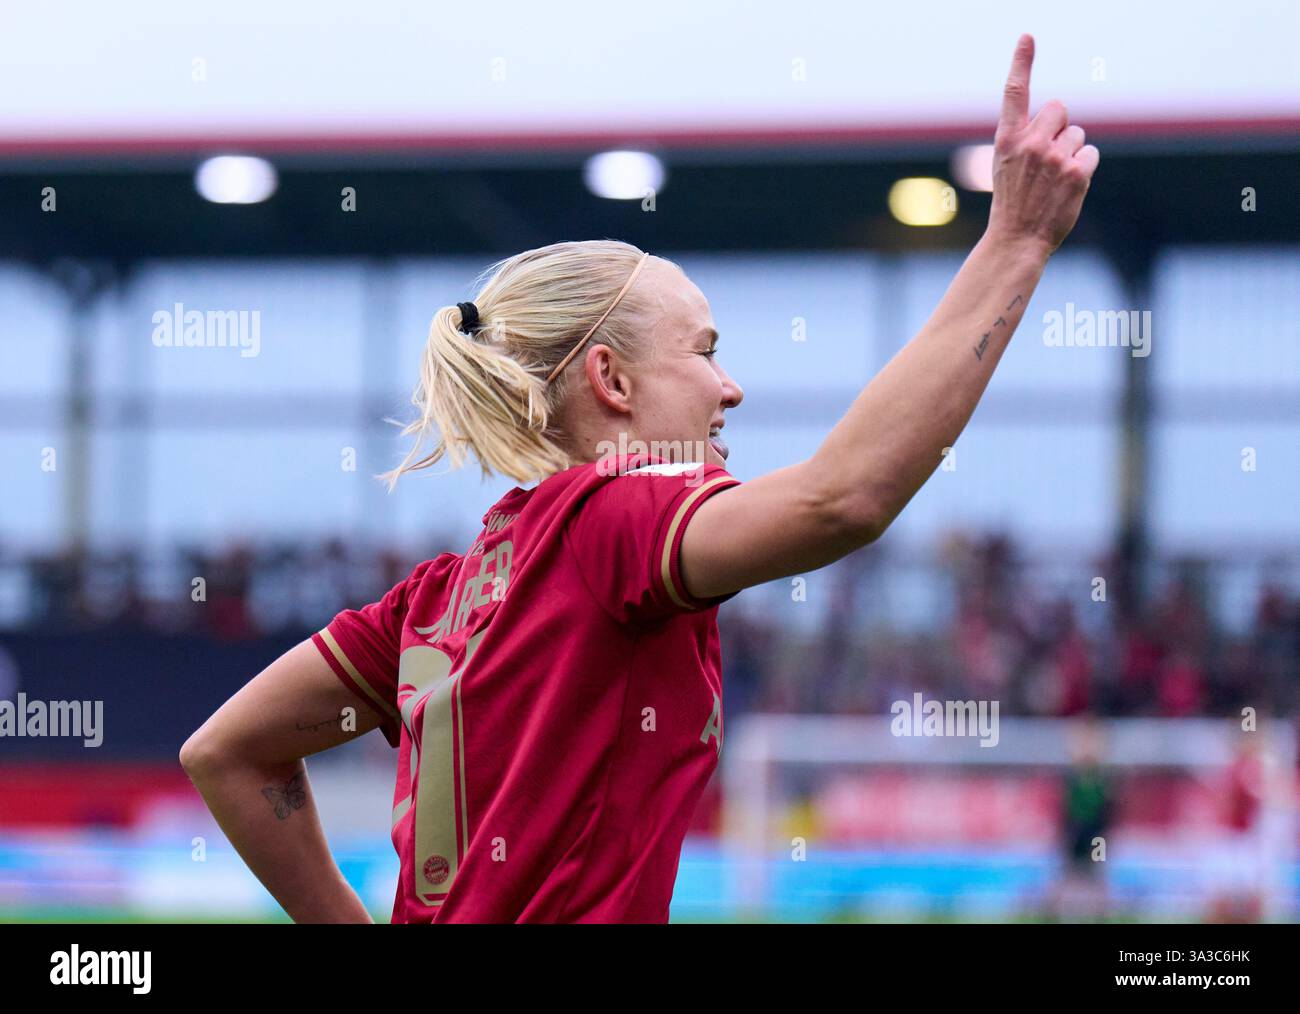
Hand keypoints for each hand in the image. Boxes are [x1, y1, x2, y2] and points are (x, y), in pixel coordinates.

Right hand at [986, 34, 1099, 256]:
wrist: (1016, 239)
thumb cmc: (1012, 202)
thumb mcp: (1007, 166)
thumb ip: (1027, 139)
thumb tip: (1059, 120)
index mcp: (1007, 140)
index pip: (1015, 93)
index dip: (1022, 62)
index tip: (1027, 36)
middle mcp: (1030, 143)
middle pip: (1059, 109)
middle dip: (1058, 127)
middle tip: (1046, 158)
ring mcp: (1054, 157)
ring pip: (1077, 134)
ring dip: (1071, 152)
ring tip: (1053, 180)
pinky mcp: (1077, 172)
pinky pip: (1090, 153)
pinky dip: (1083, 168)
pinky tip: (1067, 187)